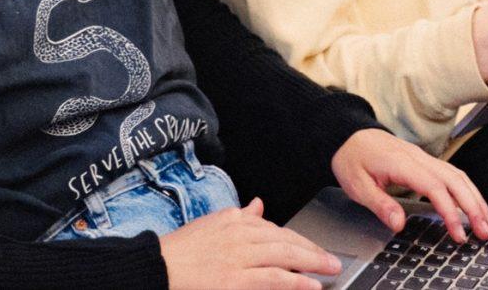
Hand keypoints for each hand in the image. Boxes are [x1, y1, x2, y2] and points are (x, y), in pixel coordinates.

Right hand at [159, 197, 338, 289]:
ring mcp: (239, 257)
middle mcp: (239, 234)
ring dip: (312, 263)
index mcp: (233, 219)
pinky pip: (273, 278)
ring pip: (285, 256)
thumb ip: (239, 216)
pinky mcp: (235, 280)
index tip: (312, 247)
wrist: (155, 268)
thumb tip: (258, 205)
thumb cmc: (180, 251)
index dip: (298, 239)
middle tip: (332, 259)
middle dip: (312, 249)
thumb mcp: (211, 224)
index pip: (274, 227)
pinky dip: (295, 281)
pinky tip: (311, 285)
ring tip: (330, 270)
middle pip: (285, 239)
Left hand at [330, 128, 487, 243]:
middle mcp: (419, 158)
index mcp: (403, 164)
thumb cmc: (353, 159)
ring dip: (476, 199)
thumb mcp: (357, 186)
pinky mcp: (426, 162)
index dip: (450, 211)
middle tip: (486, 231)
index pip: (435, 188)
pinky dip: (468, 191)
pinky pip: (453, 175)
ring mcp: (425, 158)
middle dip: (474, 207)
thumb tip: (398, 224)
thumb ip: (380, 205)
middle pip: (456, 181)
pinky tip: (475, 205)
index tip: (458, 232)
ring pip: (459, 177)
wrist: (350, 136)